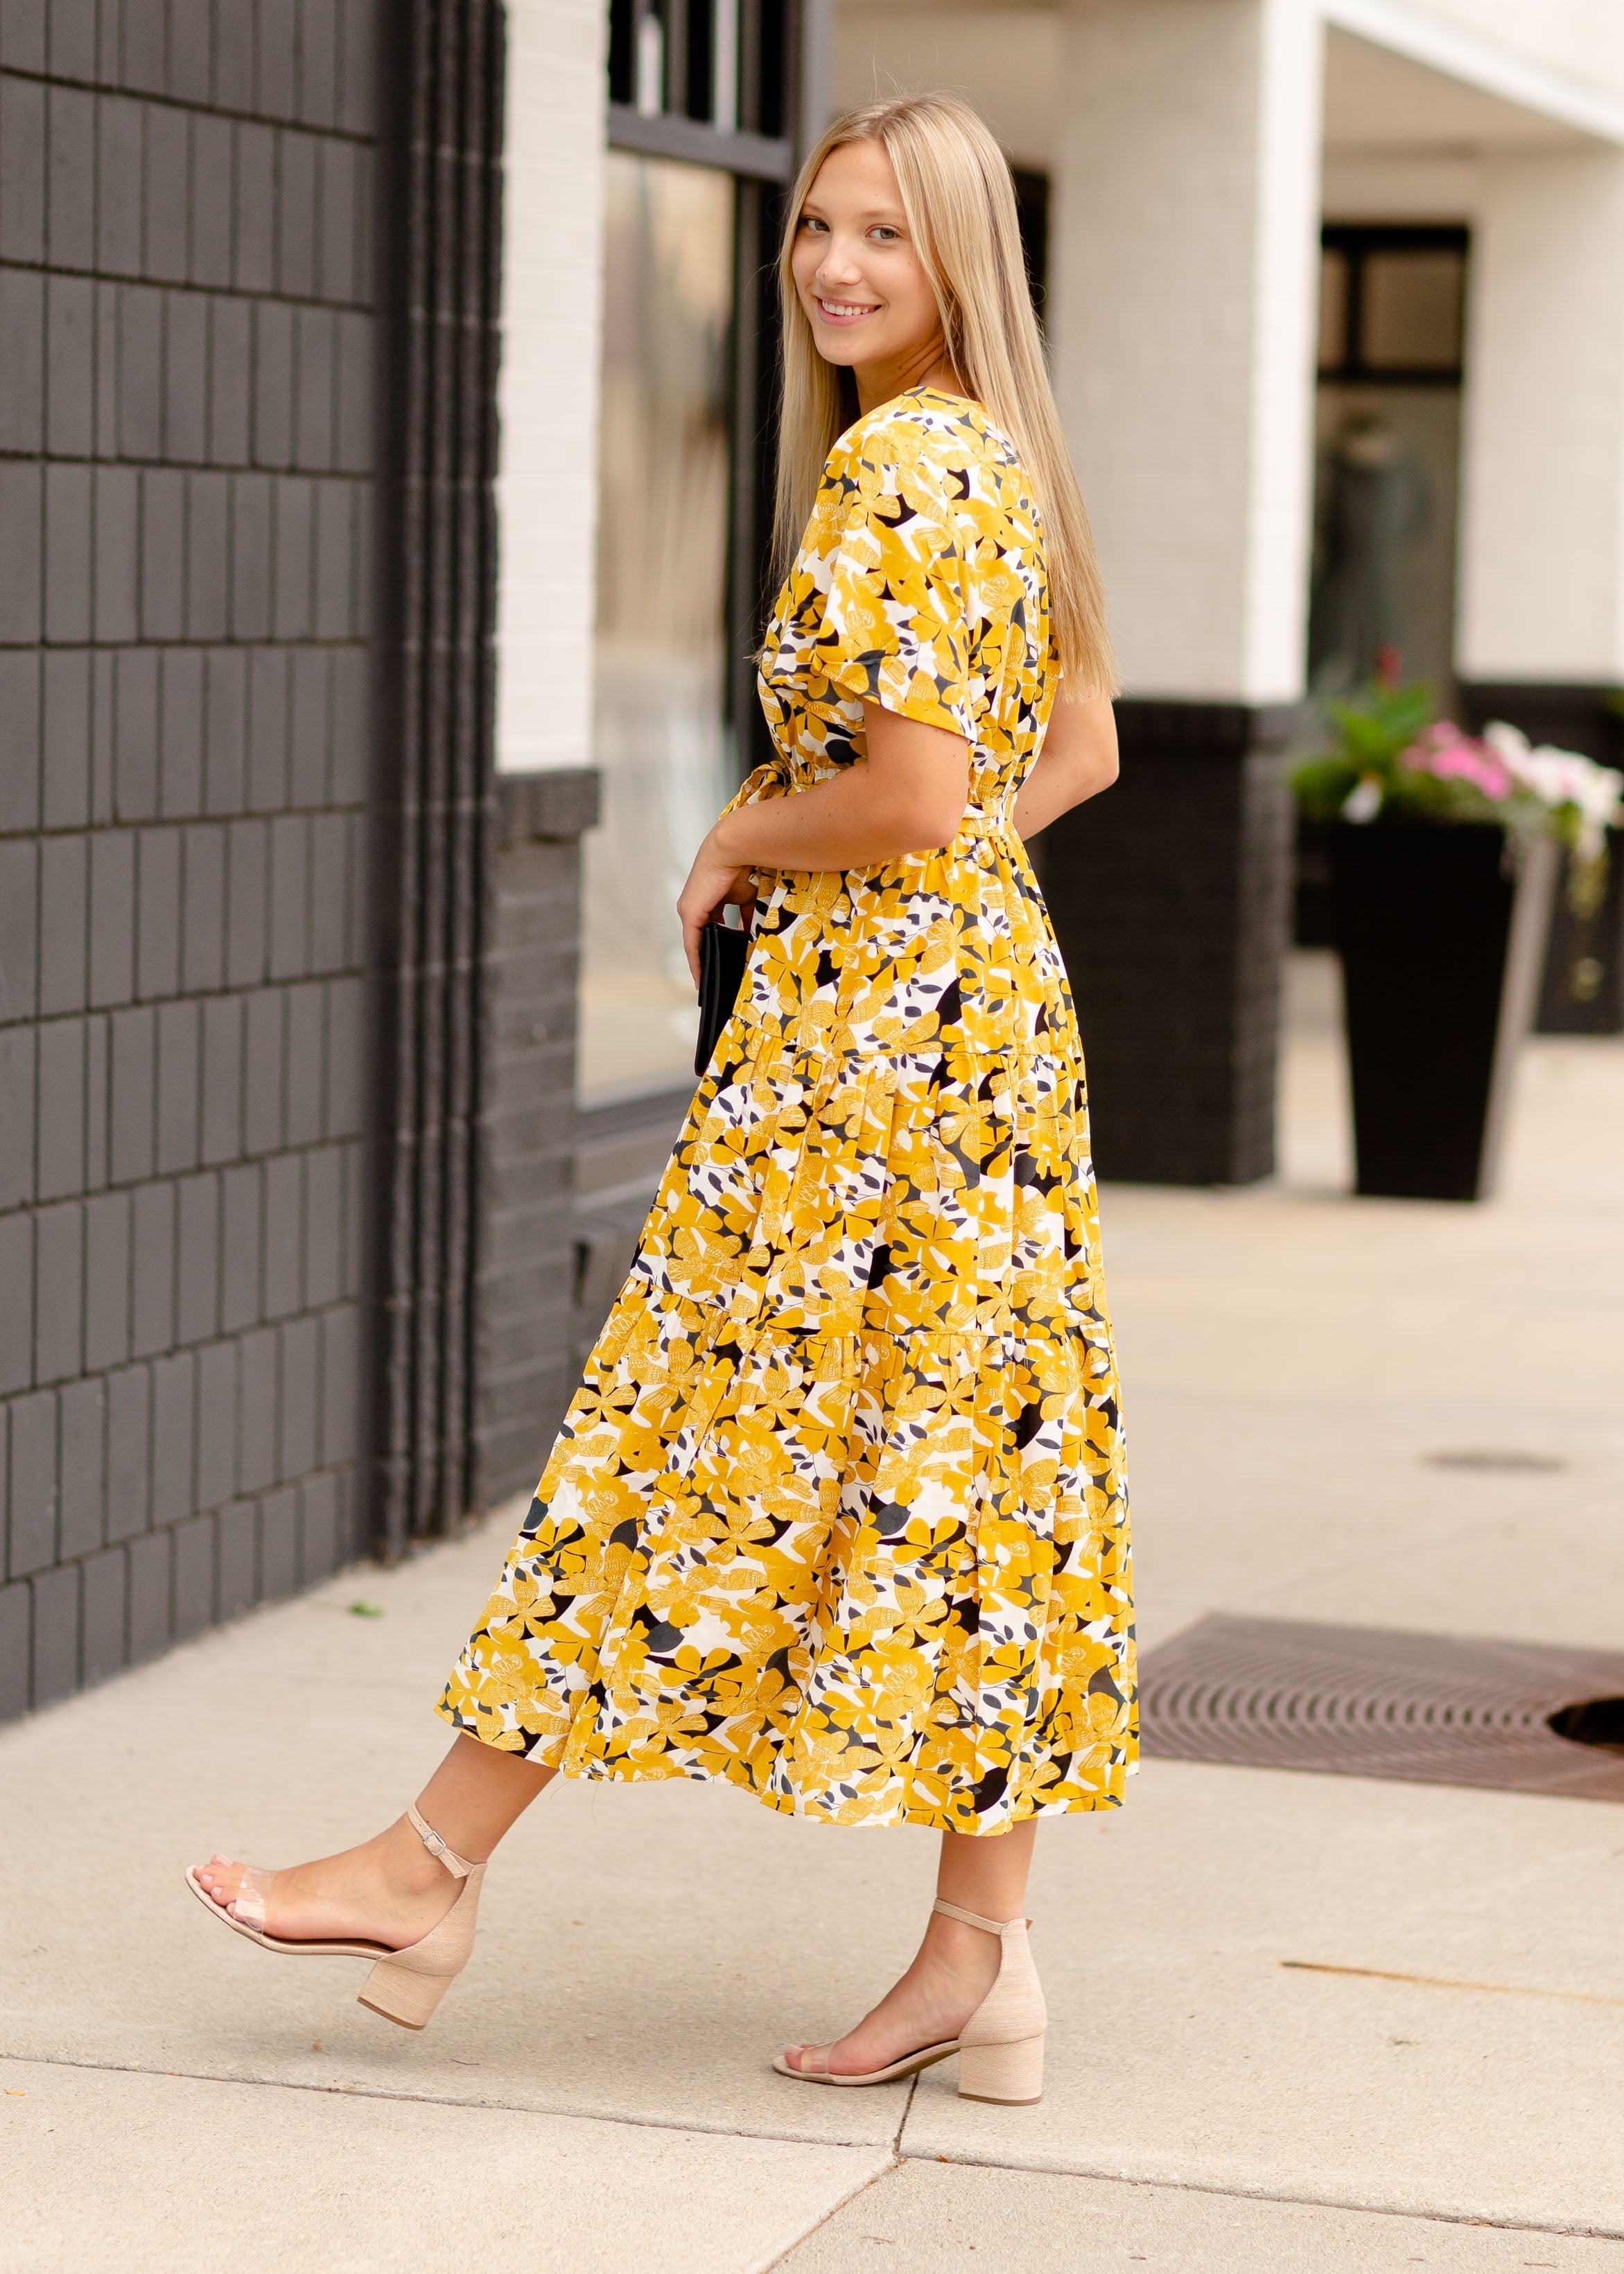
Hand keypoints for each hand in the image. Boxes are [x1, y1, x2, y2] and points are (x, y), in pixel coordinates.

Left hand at [676, 830, 756, 988]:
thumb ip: (747, 916)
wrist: (733, 850)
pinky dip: (697, 961)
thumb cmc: (743, 868)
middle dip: (710, 957)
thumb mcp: (747, 898)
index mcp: (709, 899)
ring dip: (703, 962)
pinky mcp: (689, 913)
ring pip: (696, 943)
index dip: (718, 943)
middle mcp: (695, 905)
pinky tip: (702, 976)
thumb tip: (752, 934)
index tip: (724, 960)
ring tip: (710, 982)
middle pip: (702, 938)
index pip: (712, 926)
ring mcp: (689, 910)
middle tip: (717, 978)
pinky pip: (692, 944)